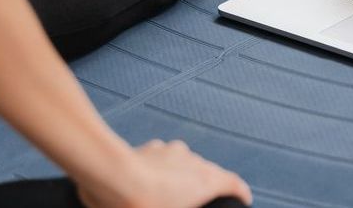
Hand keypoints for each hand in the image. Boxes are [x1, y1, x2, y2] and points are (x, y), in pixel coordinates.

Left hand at [77, 139, 251, 207]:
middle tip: (197, 202)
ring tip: (167, 197)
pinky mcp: (150, 149)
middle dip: (204, 188)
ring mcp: (171, 151)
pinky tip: (147, 185)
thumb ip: (185, 203)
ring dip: (181, 178)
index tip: (242, 199)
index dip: (241, 193)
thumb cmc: (141, 204)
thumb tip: (181, 203)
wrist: (110, 176)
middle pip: (208, 173)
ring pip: (184, 164)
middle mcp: (193, 160)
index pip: (234, 184)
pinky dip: (161, 171)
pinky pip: (162, 160)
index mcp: (206, 180)